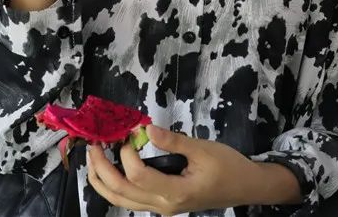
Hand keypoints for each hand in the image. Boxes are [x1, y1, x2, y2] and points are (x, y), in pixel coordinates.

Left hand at [86, 125, 299, 214]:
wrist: (246, 187)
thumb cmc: (228, 166)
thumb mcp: (203, 149)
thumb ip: (173, 140)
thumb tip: (146, 128)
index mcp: (175, 192)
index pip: (138, 176)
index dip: (126, 153)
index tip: (129, 131)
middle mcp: (163, 205)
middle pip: (121, 192)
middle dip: (101, 168)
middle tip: (93, 144)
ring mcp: (161, 208)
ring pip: (120, 201)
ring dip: (102, 180)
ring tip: (92, 157)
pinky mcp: (161, 204)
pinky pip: (129, 200)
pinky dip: (114, 185)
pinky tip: (108, 168)